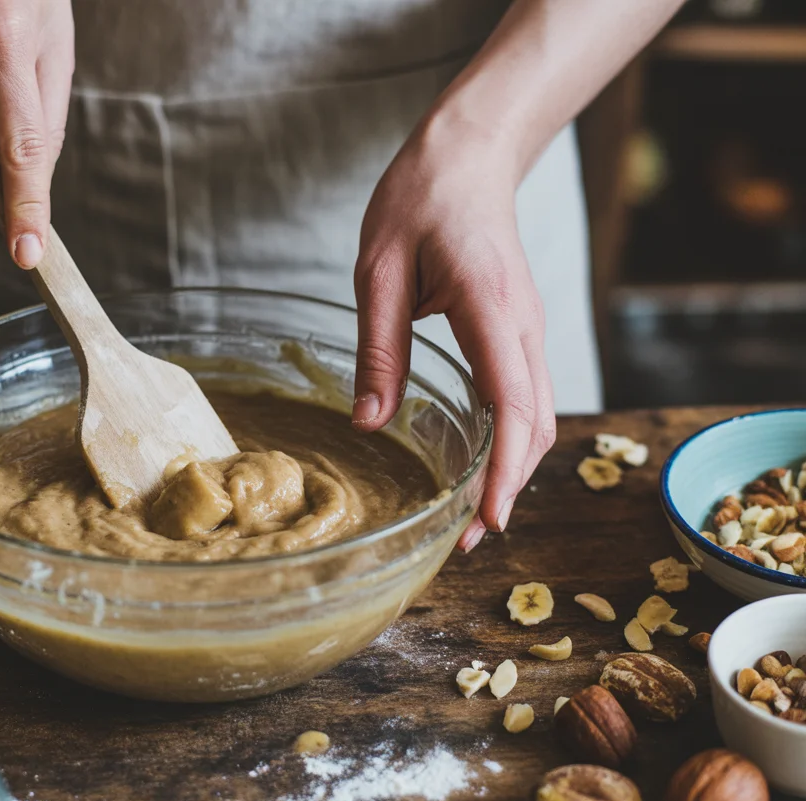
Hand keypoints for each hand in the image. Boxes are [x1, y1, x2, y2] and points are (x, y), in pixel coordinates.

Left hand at [351, 116, 555, 550]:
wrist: (468, 154)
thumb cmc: (419, 199)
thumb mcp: (378, 271)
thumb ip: (379, 349)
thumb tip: (369, 425)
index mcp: (488, 305)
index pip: (511, 401)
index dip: (504, 467)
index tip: (487, 520)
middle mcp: (524, 324)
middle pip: (534, 422)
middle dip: (508, 486)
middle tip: (466, 540)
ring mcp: (530, 327)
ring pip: (538, 414)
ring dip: (514, 468)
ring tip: (474, 517)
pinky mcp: (522, 330)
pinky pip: (528, 395)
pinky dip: (514, 439)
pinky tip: (483, 464)